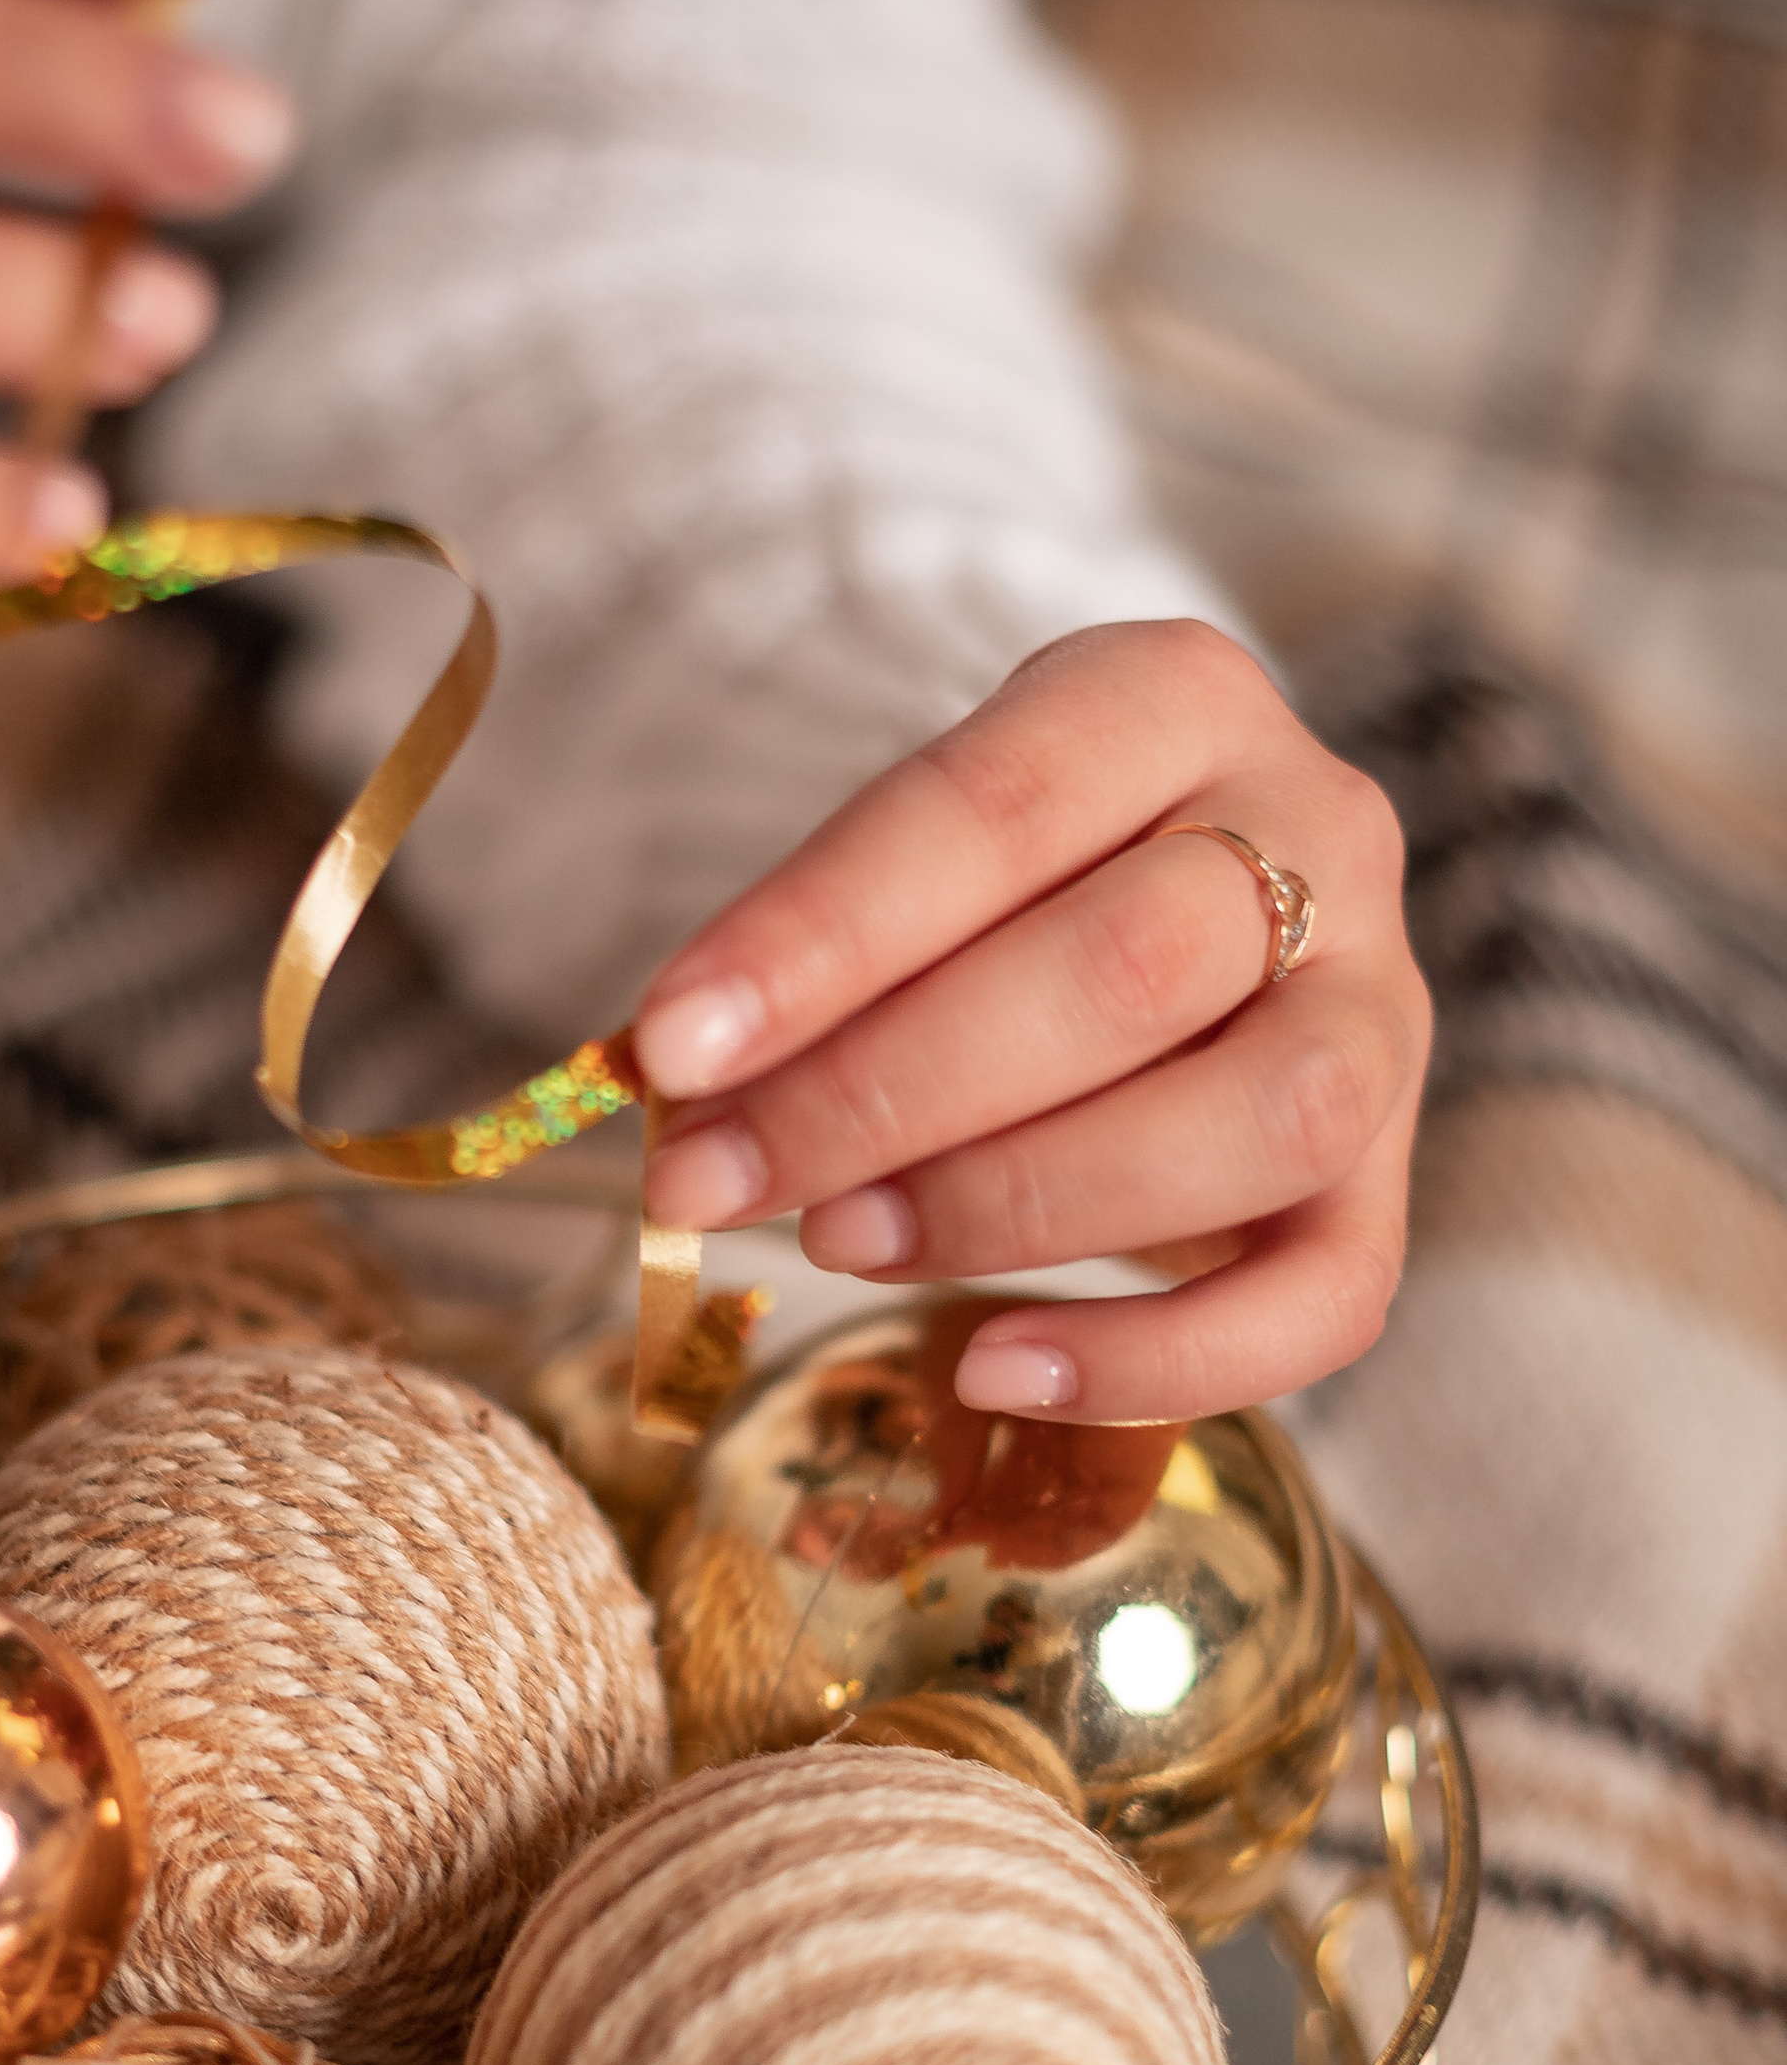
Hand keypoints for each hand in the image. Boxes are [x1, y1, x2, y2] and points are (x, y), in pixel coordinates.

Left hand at [631, 622, 1428, 1423]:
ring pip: (1257, 1120)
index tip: (671, 1048)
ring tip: (838, 1239)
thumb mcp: (922, 852)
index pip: (991, 809)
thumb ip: (826, 952)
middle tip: (712, 1177)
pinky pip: (1326, 1299)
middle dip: (884, 1094)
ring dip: (1014, 1205)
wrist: (1195, 906)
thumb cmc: (1014, 879)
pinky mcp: (1395, 1174)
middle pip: (1122, 969)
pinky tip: (990, 1369)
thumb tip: (677, 1087)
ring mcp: (1384, 1005)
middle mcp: (1323, 830)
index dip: (820, 938)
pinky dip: (1155, 1359)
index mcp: (1175, 696)